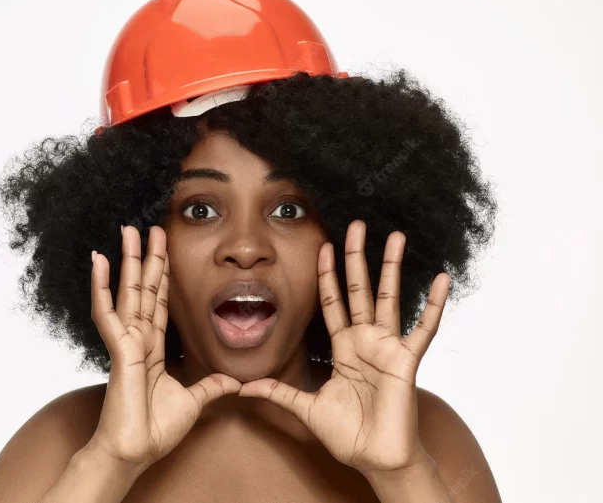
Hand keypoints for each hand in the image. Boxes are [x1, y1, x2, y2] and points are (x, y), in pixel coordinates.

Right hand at [87, 225, 241, 473]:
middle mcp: (138, 338)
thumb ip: (210, 387)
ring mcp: (126, 341)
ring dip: (128, 260)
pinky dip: (101, 286)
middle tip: (149, 227)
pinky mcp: (119, 349)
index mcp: (153, 347)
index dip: (163, 276)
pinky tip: (99, 260)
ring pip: (128, 291)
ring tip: (127, 231)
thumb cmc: (155, 429)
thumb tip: (234, 382)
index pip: (159, 302)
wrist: (136, 451)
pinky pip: (108, 312)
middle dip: (148, 257)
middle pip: (145, 289)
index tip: (164, 250)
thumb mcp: (193, 401)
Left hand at [238, 220, 449, 474]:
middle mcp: (365, 340)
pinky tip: (441, 279)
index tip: (323, 246)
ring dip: (391, 267)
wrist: (375, 459)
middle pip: (359, 290)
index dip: (327, 275)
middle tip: (357, 225)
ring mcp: (387, 347)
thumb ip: (278, 392)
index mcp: (344, 348)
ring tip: (395, 236)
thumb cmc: (347, 434)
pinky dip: (433, 304)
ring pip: (389, 298)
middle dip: (356, 257)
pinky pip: (423, 328)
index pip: (333, 302)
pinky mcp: (406, 360)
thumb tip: (243, 387)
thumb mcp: (304, 408)